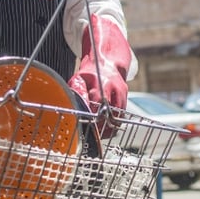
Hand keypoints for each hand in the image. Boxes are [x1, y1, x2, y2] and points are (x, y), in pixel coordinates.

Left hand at [69, 17, 131, 134]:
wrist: (107, 62)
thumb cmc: (90, 72)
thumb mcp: (78, 79)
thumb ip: (76, 92)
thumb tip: (74, 106)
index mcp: (102, 84)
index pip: (99, 106)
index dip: (94, 119)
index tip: (88, 129)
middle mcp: (115, 89)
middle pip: (111, 115)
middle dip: (103, 128)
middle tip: (94, 136)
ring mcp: (122, 94)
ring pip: (118, 117)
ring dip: (109, 127)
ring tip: (99, 134)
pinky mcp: (125, 98)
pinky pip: (121, 115)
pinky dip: (113, 123)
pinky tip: (105, 127)